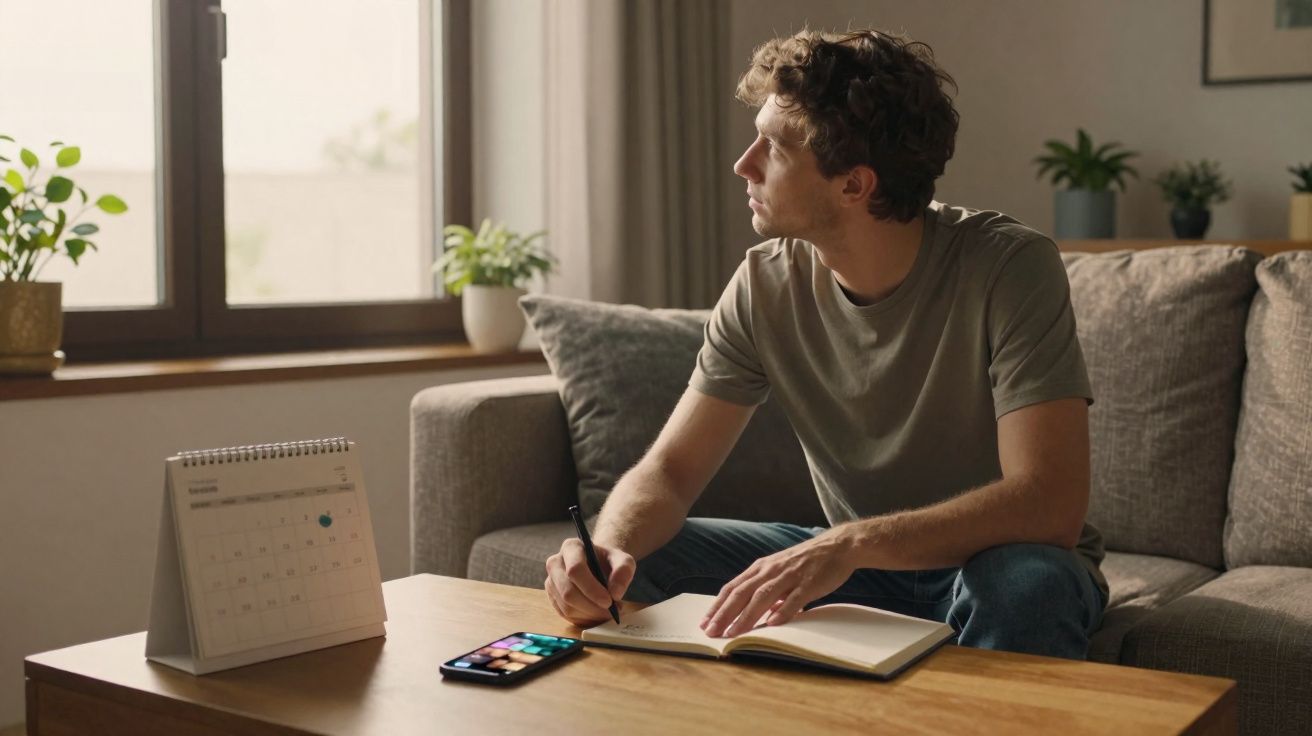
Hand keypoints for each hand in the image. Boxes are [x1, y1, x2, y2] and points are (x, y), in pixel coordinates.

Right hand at [544, 538, 634, 626]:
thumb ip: (623, 571)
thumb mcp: (623, 560)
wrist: (599, 566)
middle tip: (611, 612)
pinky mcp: (552, 597)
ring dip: (589, 615)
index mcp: (571, 547)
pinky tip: (597, 614)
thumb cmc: (609, 562)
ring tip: (608, 612)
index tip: (609, 601)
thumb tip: (615, 593)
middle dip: (591, 607)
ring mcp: (551, 581)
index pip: (575, 570)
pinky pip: (565, 614)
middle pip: (568, 591)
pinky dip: (584, 619)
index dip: (591, 588)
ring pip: (566, 606)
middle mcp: (555, 563)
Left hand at [700, 531, 854, 637]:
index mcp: (761, 567)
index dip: (717, 605)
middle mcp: (771, 570)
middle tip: (711, 632)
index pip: (733, 588)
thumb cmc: (807, 561)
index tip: (705, 622)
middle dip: (724, 614)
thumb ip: (767, 590)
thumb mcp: (780, 571)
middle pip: (742, 593)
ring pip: (762, 597)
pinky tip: (772, 624)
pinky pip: (794, 599)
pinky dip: (782, 611)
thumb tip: (758, 613)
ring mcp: (789, 576)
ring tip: (733, 633)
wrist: (837, 546)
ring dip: (745, 616)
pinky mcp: (809, 583)